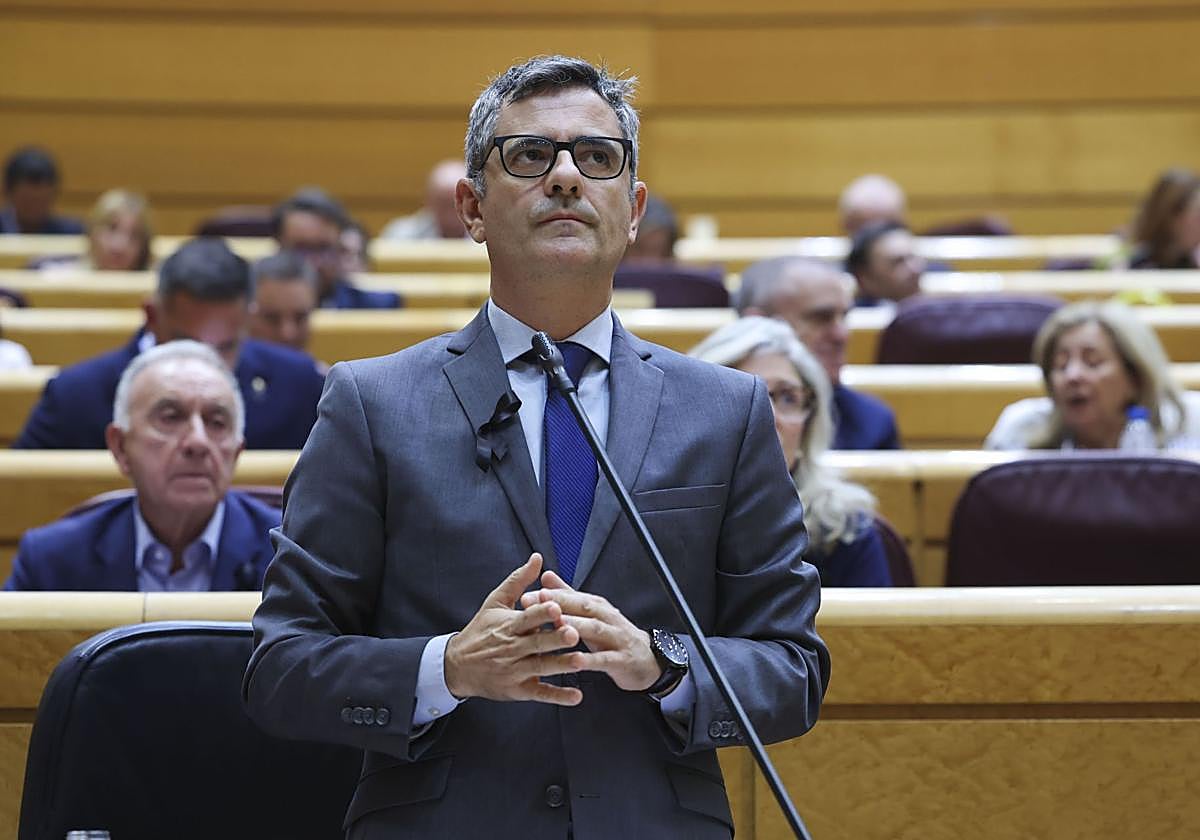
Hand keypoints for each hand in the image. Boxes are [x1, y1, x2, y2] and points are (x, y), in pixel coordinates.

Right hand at [444, 554, 584, 704]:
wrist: (457, 666)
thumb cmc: (480, 631)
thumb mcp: (495, 602)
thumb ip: (519, 581)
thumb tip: (538, 558)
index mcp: (508, 626)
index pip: (526, 617)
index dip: (540, 612)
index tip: (556, 605)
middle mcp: (512, 648)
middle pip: (536, 643)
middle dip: (555, 639)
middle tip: (574, 633)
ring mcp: (515, 671)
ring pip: (541, 668)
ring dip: (561, 666)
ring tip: (581, 662)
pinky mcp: (518, 690)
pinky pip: (540, 693)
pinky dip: (558, 696)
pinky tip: (576, 696)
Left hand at [520, 571, 660, 691]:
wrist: (646, 661)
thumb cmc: (612, 636)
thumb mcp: (591, 614)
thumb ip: (567, 595)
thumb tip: (545, 576)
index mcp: (596, 605)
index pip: (572, 596)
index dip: (550, 595)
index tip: (527, 597)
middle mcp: (607, 617)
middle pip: (583, 607)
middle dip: (559, 605)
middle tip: (535, 606)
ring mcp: (616, 637)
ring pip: (594, 629)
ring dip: (575, 626)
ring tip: (555, 626)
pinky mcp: (622, 659)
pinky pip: (604, 659)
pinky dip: (590, 660)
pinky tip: (575, 661)